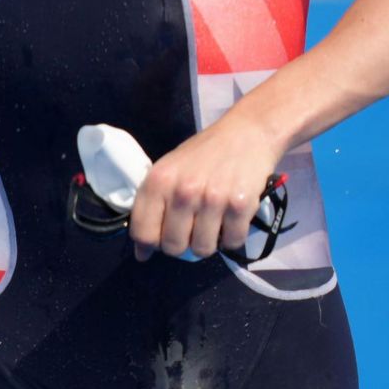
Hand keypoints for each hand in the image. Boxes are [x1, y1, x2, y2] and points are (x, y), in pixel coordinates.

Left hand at [128, 111, 283, 261]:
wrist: (246, 134)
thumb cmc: (202, 154)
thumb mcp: (168, 171)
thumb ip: (152, 208)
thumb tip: (142, 253)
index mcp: (158, 181)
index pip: (143, 233)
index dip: (149, 244)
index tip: (159, 240)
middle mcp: (183, 192)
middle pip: (173, 247)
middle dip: (181, 245)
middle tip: (189, 230)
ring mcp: (213, 200)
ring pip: (202, 249)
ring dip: (207, 243)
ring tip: (211, 224)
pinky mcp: (241, 206)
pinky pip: (232, 242)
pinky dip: (231, 237)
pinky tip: (230, 220)